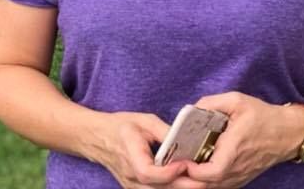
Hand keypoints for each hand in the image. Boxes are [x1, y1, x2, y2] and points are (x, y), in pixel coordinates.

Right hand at [91, 112, 209, 188]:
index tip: (186, 163)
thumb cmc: (120, 126)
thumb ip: (165, 131)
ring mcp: (132, 186)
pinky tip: (186, 181)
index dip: (169, 172)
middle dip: (185, 185)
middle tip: (205, 177)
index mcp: (129, 154)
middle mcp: (130, 176)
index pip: (148, 173)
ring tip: (199, 179)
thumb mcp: (144, 120)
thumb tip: (188, 139)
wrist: (98, 137)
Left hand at [181, 93, 303, 188]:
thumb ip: (211, 103)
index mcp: (235, 146)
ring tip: (182, 164)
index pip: (214, 171)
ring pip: (212, 187)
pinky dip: (205, 180)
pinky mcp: (240, 178)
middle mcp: (237, 166)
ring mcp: (240, 175)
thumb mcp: (236, 100)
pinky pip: (220, 185)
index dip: (194, 170)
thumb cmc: (262, 116)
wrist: (288, 133)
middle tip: (174, 164)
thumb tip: (190, 111)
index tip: (182, 159)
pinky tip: (196, 167)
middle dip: (187, 178)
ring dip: (195, 180)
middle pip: (208, 184)